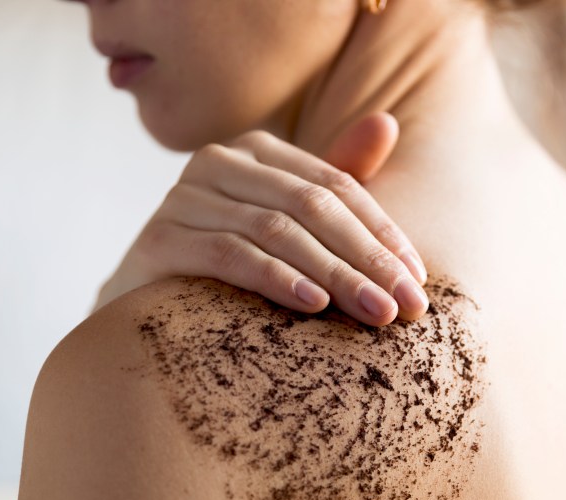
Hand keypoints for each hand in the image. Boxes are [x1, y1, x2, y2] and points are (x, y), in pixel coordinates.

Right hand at [94, 112, 428, 325]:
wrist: (148, 309)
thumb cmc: (229, 267)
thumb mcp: (290, 222)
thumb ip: (337, 179)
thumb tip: (387, 122)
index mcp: (255, 151)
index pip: (335, 184)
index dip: (382, 231)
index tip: (417, 280)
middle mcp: (217, 162)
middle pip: (309, 205)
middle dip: (365, 258)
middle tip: (406, 305)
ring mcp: (183, 198)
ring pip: (275, 230)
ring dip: (333, 274)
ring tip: (373, 311)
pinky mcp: (159, 239)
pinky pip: (228, 254)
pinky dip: (275, 278)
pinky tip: (312, 304)